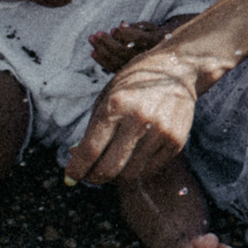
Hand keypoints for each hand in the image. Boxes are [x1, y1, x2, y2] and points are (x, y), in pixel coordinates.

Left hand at [64, 47, 205, 185]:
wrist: (177, 68)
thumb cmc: (135, 82)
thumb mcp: (109, 95)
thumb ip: (93, 126)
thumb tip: (76, 155)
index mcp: (116, 105)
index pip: (90, 149)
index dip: (76, 169)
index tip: (70, 178)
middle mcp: (139, 119)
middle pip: (109, 168)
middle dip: (94, 177)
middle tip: (90, 176)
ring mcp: (160, 131)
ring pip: (129, 173)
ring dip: (117, 174)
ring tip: (114, 161)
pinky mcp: (176, 140)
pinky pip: (149, 169)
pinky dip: (138, 168)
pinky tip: (135, 155)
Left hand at [87, 20, 166, 72]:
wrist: (164, 55)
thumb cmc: (154, 35)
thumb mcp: (149, 27)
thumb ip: (136, 26)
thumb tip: (121, 24)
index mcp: (154, 42)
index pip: (138, 39)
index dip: (124, 34)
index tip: (112, 29)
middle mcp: (146, 56)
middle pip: (123, 51)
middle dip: (107, 42)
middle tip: (96, 33)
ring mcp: (137, 66)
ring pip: (116, 61)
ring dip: (101, 50)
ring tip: (92, 39)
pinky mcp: (129, 72)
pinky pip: (114, 68)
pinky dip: (102, 61)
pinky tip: (93, 52)